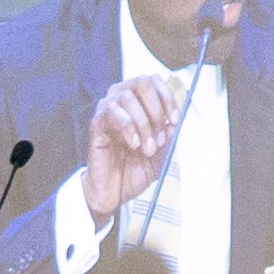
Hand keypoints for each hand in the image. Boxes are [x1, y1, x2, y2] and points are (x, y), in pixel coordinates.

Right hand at [77, 73, 179, 225]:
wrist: (115, 193)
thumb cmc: (135, 169)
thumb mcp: (162, 152)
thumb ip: (170, 134)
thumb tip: (177, 119)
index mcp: (139, 104)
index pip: (153, 80)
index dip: (167, 96)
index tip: (174, 119)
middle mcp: (121, 102)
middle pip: (141, 82)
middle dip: (156, 109)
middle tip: (160, 136)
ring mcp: (107, 112)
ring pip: (127, 96)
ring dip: (143, 123)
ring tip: (147, 147)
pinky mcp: (97, 125)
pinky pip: (111, 113)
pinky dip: (129, 127)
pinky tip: (134, 144)